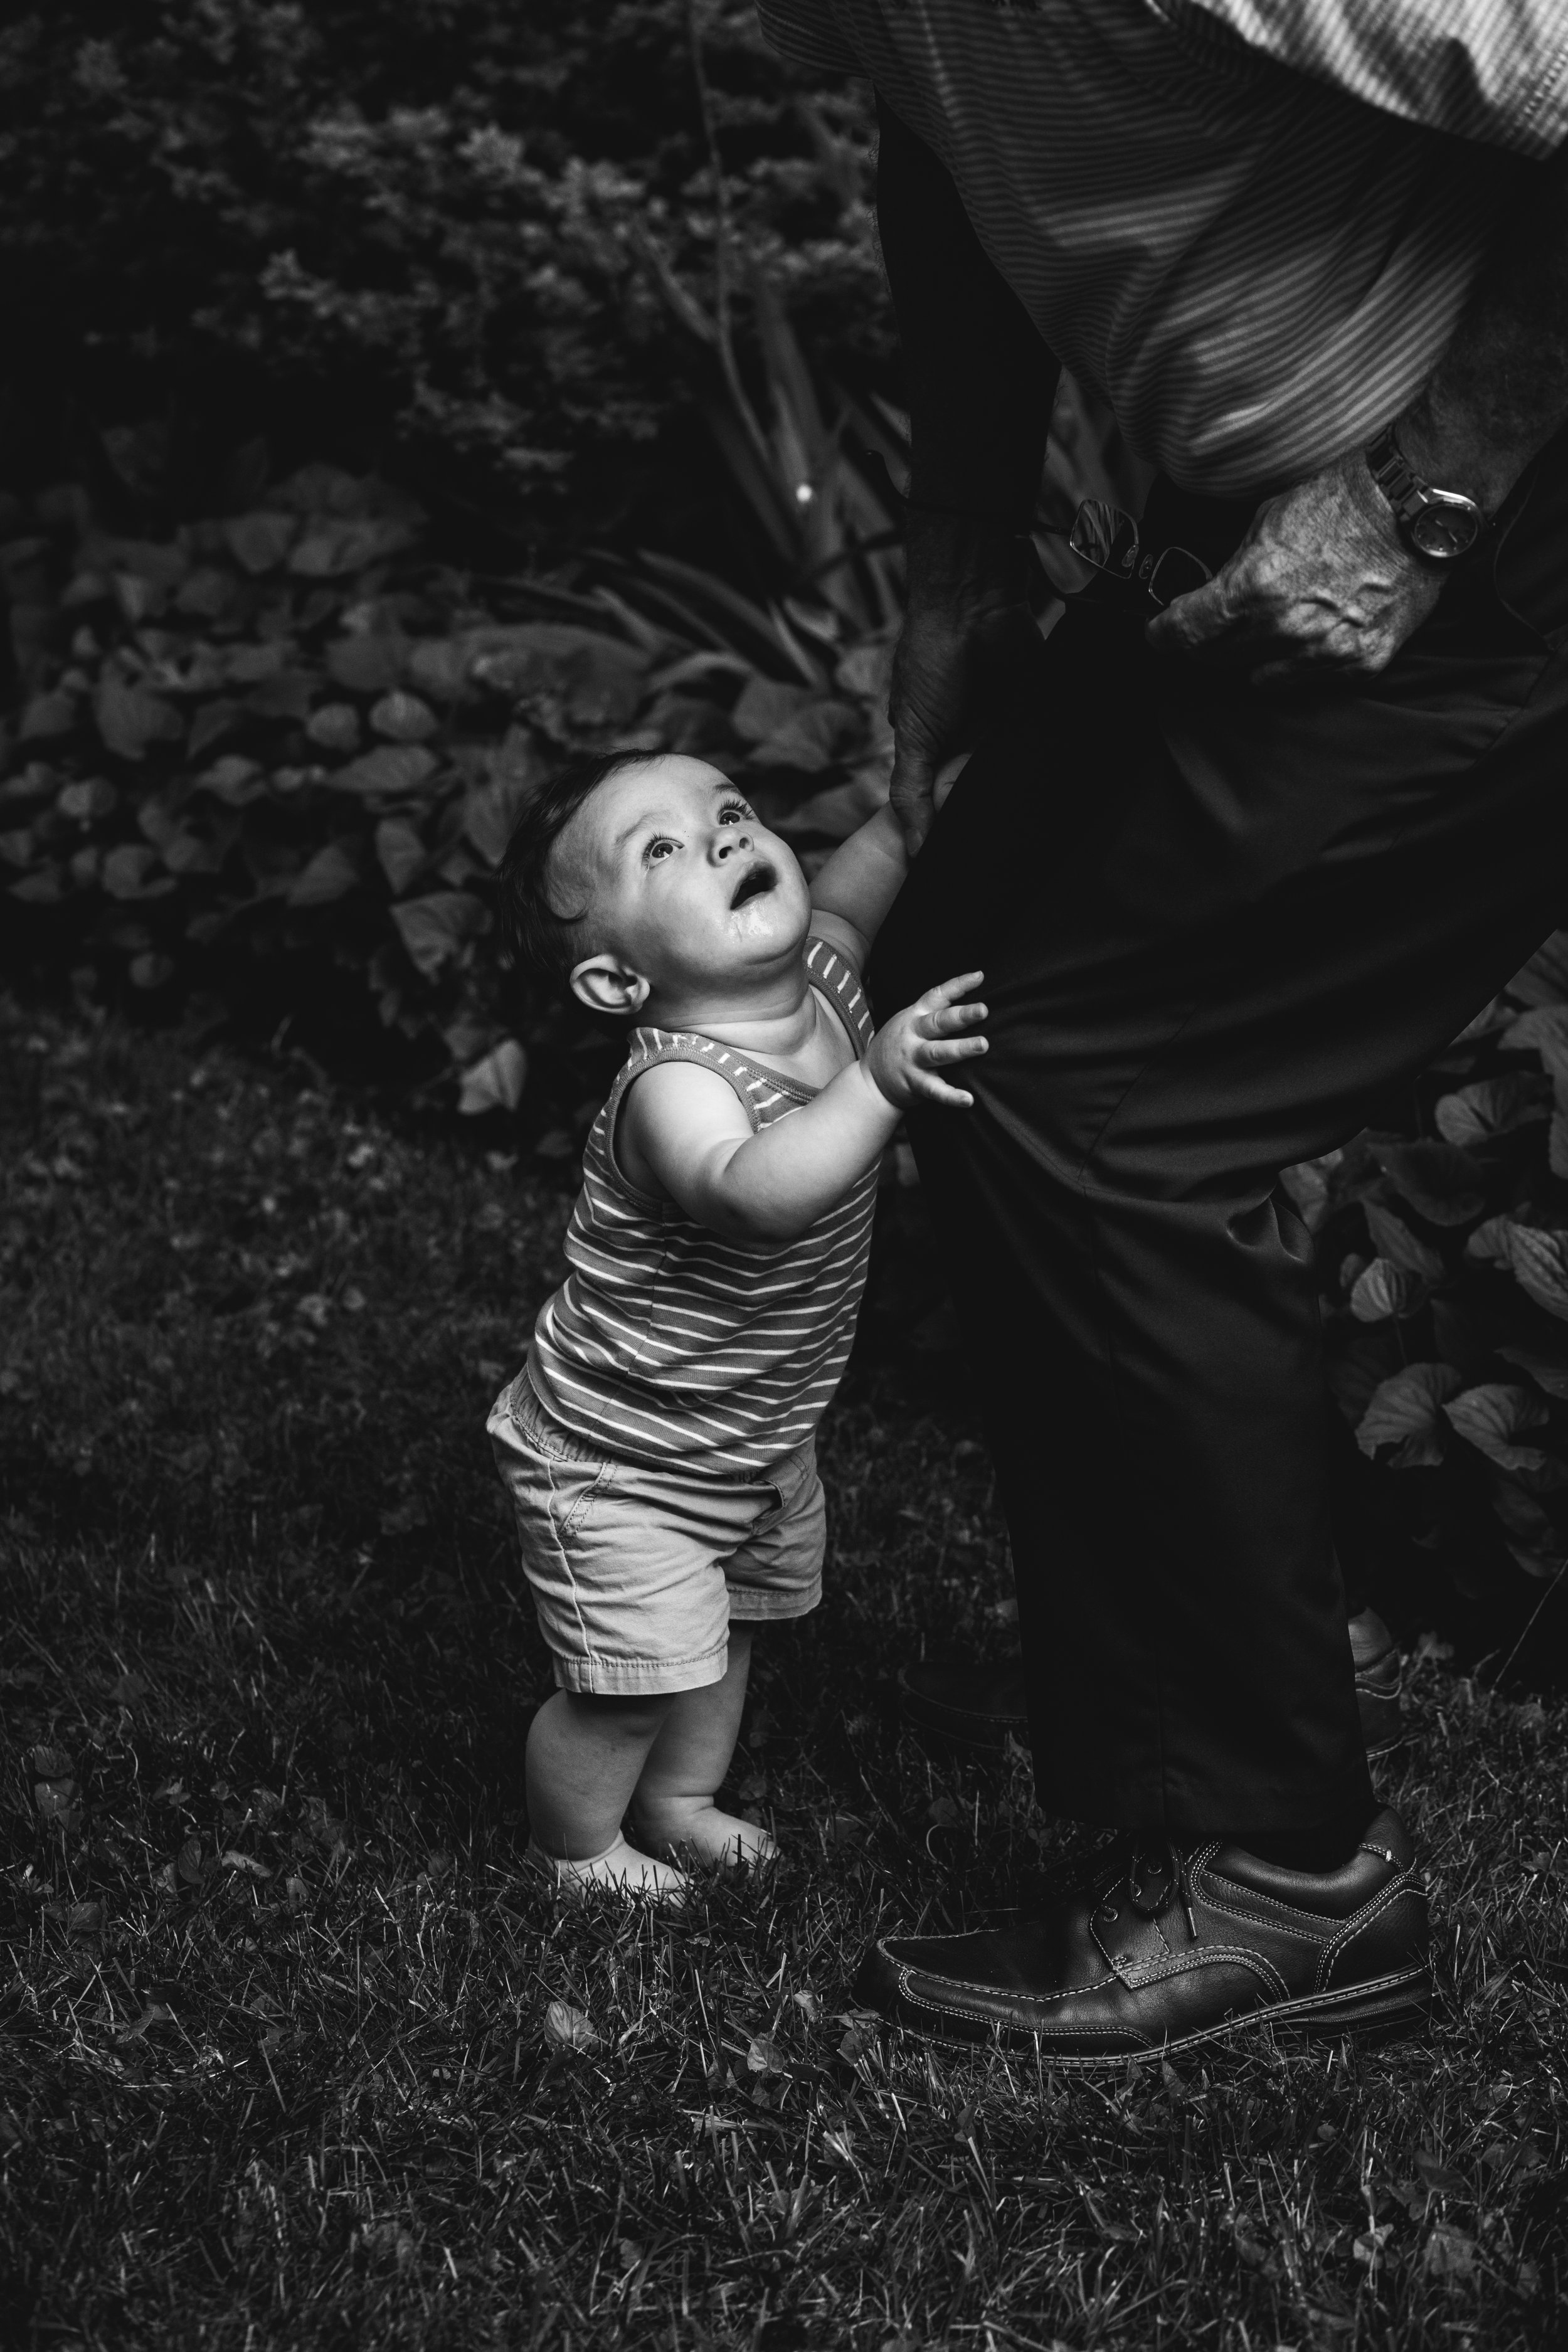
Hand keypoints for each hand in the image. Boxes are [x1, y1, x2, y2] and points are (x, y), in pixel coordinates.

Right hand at [866, 971, 987, 1109]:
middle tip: (984, 1010)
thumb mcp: (908, 1020)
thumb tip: (972, 998)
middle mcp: (913, 1035)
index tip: (980, 976)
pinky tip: (968, 1099)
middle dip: (961, 1016)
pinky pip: (935, 1090)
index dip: (958, 985)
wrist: (870, 1080)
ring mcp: (913, 1060)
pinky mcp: (914, 1084)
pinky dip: (951, 1095)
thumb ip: (933, 1011)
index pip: (937, 995)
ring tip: (983, 1045)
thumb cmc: (898, 1045)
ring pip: (938, 1052)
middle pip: (938, 1023)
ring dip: (960, 1048)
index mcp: (914, 1016)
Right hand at [888, 513, 1038, 854]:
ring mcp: (1007, 728)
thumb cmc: (931, 663)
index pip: (947, 802)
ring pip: (1017, 778)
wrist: (974, 606)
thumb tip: (916, 850)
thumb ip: (911, 793)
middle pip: (984, 793)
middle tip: (1006, 858)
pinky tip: (1058, 795)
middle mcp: (972, 741)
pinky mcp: (1037, 715)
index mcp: (936, 749)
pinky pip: (1046, 750)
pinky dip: (1049, 768)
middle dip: (992, 818)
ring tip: (1035, 835)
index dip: (956, 831)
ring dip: (1022, 796)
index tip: (967, 867)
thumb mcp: (912, 738)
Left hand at [1146, 452, 1444, 688]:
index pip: (1183, 634)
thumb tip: (1211, 597)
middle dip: (1207, 645)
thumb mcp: (1266, 522)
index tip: (1158, 635)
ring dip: (1255, 658)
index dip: (1162, 636)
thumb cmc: (1342, 502)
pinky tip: (1313, 634)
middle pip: (1216, 660)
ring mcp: (1323, 652)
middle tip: (1213, 629)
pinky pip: (1309, 681)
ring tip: (1271, 629)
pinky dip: (1302, 664)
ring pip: (1259, 680)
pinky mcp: (1360, 664)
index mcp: (1251, 589)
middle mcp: (1283, 628)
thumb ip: (1234, 570)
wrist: (1415, 506)